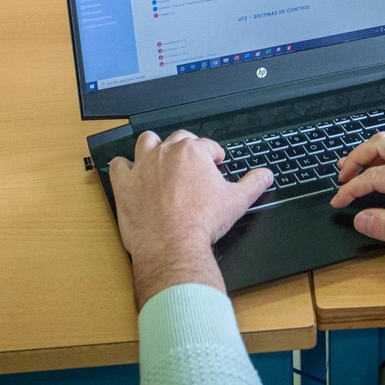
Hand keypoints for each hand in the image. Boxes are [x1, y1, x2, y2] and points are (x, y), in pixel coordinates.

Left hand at [109, 130, 272, 305]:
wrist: (173, 245)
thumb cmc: (202, 222)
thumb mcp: (237, 201)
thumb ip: (253, 183)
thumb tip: (265, 174)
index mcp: (193, 152)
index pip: (206, 145)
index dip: (213, 155)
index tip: (215, 164)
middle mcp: (166, 152)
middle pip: (177, 139)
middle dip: (187, 148)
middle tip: (193, 165)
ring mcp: (143, 166)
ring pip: (146, 142)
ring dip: (153, 147)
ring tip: (160, 159)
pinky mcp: (125, 184)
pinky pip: (119, 165)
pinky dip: (124, 167)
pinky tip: (130, 173)